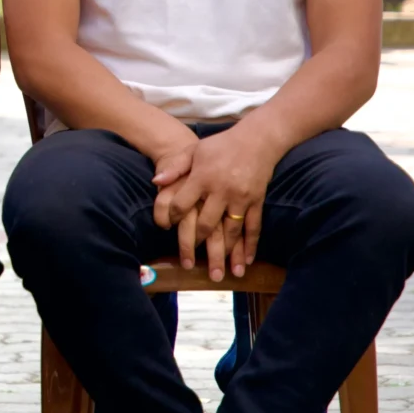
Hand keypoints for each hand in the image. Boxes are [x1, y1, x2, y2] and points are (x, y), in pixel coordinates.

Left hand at [153, 127, 274, 279]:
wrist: (257, 139)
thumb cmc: (221, 145)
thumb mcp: (194, 150)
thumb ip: (175, 166)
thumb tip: (155, 182)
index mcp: (202, 177)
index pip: (182, 203)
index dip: (172, 217)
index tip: (167, 227)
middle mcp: (221, 189)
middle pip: (205, 223)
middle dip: (195, 245)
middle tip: (188, 264)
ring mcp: (241, 197)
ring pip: (231, 231)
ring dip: (225, 254)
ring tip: (219, 274)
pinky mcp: (257, 201)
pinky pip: (254, 227)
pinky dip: (250, 246)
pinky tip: (247, 261)